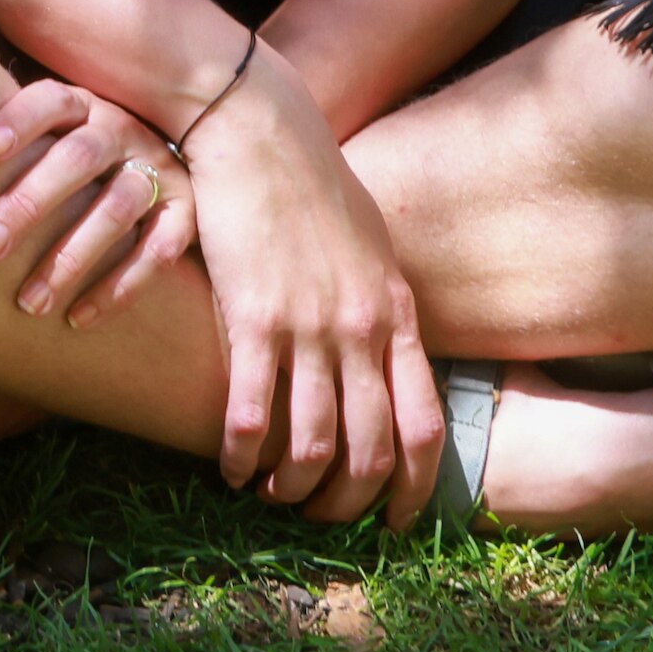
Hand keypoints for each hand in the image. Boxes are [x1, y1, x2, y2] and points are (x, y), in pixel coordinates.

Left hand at [0, 78, 195, 326]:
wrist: (177, 166)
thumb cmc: (77, 166)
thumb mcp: (53, 139)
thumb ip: (11, 147)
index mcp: (84, 106)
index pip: (52, 101)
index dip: (20, 120)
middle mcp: (122, 130)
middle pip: (78, 157)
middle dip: (30, 201)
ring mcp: (158, 170)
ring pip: (117, 206)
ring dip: (71, 256)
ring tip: (29, 301)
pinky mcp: (186, 214)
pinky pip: (156, 251)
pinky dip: (118, 288)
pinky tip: (78, 318)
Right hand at [176, 66, 442, 528]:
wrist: (262, 130)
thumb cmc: (313, 183)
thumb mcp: (371, 246)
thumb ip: (382, 304)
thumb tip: (388, 348)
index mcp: (396, 316)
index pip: (425, 426)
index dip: (413, 490)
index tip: (393, 521)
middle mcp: (362, 330)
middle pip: (370, 451)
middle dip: (344, 503)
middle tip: (317, 516)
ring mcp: (310, 326)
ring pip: (311, 445)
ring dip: (290, 488)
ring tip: (268, 494)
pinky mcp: (254, 316)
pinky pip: (250, 411)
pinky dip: (238, 454)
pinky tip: (227, 467)